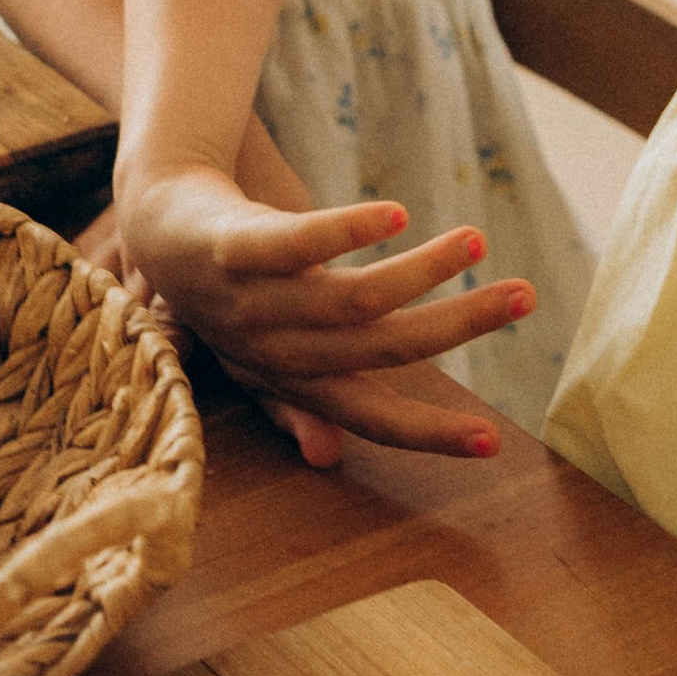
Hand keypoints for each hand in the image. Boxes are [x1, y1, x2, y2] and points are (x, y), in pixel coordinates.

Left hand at [113, 159, 527, 461]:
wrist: (151, 222)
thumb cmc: (221, 296)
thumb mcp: (254, 359)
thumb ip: (294, 405)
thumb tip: (329, 461)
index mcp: (292, 379)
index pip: (370, 415)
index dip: (428, 435)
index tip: (493, 443)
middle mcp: (274, 349)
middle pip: (380, 347)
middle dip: (458, 327)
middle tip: (524, 296)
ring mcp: (251, 299)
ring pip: (352, 298)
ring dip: (422, 271)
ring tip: (475, 242)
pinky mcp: (232, 245)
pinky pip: (296, 244)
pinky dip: (347, 231)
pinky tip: (396, 214)